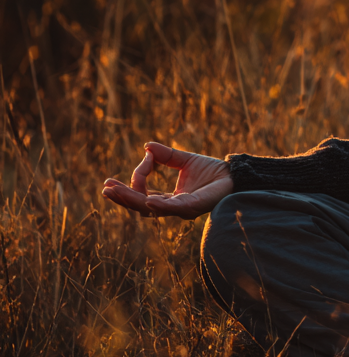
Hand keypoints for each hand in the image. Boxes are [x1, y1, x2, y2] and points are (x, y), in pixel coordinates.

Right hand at [102, 141, 233, 218]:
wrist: (236, 175)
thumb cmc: (213, 171)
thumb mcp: (184, 160)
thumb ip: (166, 155)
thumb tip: (146, 146)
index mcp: (170, 198)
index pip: (144, 193)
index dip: (138, 178)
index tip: (144, 159)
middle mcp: (173, 207)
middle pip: (141, 205)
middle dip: (122, 197)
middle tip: (105, 189)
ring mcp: (182, 209)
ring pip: (151, 209)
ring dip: (131, 201)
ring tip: (114, 192)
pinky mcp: (194, 207)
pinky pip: (172, 209)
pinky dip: (159, 205)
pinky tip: (147, 199)